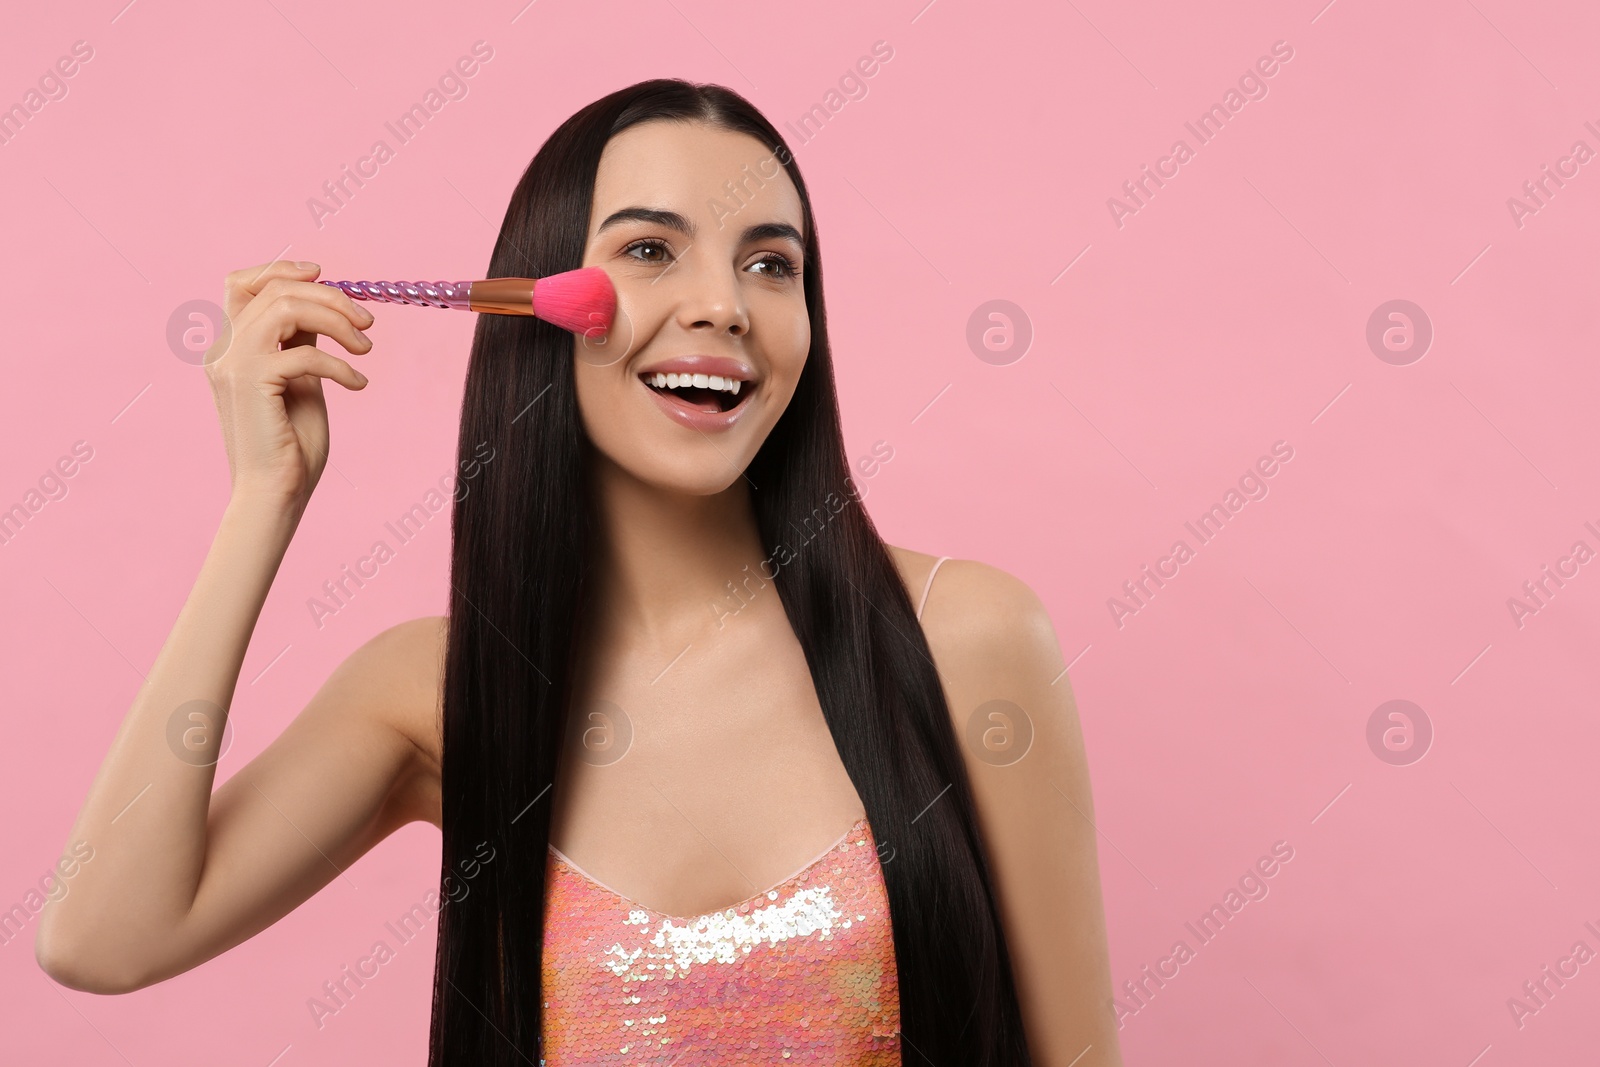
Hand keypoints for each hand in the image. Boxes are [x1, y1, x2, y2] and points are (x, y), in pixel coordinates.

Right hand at [206, 260, 373, 510]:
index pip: (241, 283)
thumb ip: (300, 341)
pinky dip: (340, 365)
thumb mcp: (301, 380)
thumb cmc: (291, 443)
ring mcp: (232, 363)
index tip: (325, 275)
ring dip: (337, 322)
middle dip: (331, 298)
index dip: (282, 269)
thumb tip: (323, 306)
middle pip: (276, 290)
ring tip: (365, 350)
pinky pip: (304, 353)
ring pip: (286, 308)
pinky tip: (359, 384)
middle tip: (368, 323)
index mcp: (231, 346)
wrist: (274, 492)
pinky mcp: (250, 382)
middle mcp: (223, 349)